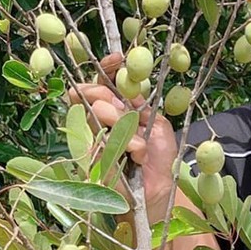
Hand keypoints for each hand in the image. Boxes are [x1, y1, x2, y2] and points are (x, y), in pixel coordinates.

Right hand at [69, 54, 177, 211]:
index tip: (117, 58)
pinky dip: (130, 146)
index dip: (105, 69)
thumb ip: (140, 104)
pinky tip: (138, 157)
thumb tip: (126, 84)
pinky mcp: (93, 161)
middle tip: (127, 113)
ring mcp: (93, 142)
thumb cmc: (158, 159)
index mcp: (114, 112)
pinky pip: (106, 140)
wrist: (160, 190)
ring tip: (140, 145)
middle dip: (109, 98)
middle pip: (91, 95)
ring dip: (125, 126)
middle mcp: (98, 124)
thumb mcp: (155, 123)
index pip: (100, 84)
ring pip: (98, 114)